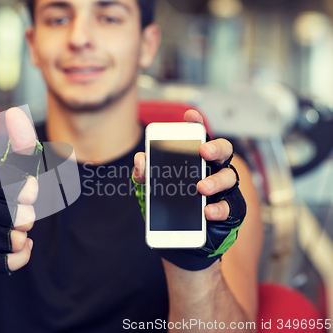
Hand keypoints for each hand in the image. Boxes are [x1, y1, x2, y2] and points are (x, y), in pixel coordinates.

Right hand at [0, 107, 40, 274]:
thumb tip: (16, 113)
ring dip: (20, 235)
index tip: (30, 186)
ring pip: (8, 239)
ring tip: (21, 229)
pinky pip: (4, 263)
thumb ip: (15, 144)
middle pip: (8, 213)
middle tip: (26, 213)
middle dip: (21, 212)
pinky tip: (24, 245)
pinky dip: (19, 256)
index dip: (17, 184)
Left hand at [132, 110, 245, 270]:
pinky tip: (208, 212)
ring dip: (216, 181)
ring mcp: (224, 191)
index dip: (197, 124)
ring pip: (230, 177)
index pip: (198, 138)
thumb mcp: (152, 192)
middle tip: (204, 151)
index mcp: (194, 163)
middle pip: (221, 152)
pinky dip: (219, 208)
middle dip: (215, 147)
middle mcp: (212, 172)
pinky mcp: (230, 211)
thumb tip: (140, 160)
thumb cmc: (170, 211)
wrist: (180, 243)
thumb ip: (146, 176)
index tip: (190, 115)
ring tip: (201, 188)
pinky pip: (230, 206)